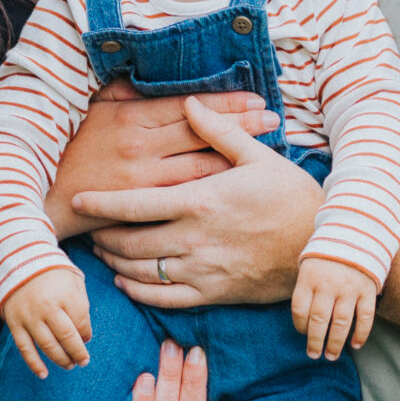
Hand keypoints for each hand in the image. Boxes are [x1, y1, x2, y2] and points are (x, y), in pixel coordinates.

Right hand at [1, 265, 92, 379]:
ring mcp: (29, 316)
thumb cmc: (52, 274)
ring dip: (60, 359)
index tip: (86, 338)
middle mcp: (47, 307)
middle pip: (67, 337)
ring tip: (69, 365)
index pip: (81, 323)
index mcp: (65, 294)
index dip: (86, 334)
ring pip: (47, 346)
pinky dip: (34, 364)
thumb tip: (84, 336)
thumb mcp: (72, 280)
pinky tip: (43, 374)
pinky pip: (25, 348)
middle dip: (78, 353)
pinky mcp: (15, 322)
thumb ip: (81, 305)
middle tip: (83, 361)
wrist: (18, 260)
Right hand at [45, 79, 276, 239]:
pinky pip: (187, 195)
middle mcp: (140, 145)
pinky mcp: (143, 205)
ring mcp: (143, 177)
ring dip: (236, 155)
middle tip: (274, 118)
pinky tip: (239, 184)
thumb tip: (149, 75)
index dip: (223, 102)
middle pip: (202, 132)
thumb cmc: (74, 148)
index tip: (256, 98)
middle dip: (241, 124)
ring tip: (267, 147)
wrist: (50, 196)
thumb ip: (123, 90)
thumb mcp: (95, 110)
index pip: (188, 105)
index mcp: (131, 116)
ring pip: (200, 164)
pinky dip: (214, 188)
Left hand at [79, 96, 320, 308]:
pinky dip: (138, 292)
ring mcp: (202, 269)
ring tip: (103, 252)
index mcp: (200, 200)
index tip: (77, 201)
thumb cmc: (290, 196)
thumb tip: (189, 101)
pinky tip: (127, 283)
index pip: (134, 204)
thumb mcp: (257, 157)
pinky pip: (164, 299)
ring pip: (142, 271)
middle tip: (88, 229)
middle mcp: (194, 238)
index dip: (100, 204)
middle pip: (130, 241)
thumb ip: (217, 130)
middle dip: (102, 235)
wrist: (322, 247)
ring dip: (115, 263)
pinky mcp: (214, 293)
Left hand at [292, 254, 378, 361]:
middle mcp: (328, 284)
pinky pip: (365, 317)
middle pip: (318, 320)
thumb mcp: (309, 265)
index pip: (299, 309)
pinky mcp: (367, 289)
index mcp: (309, 277)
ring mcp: (349, 287)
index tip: (303, 334)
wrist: (356, 233)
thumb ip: (306, 289)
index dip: (299, 326)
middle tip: (314, 355)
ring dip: (335, 343)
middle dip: (315, 342)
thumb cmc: (328, 257)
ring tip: (331, 356)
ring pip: (341, 323)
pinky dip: (361, 334)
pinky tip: (356, 345)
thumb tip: (304, 322)